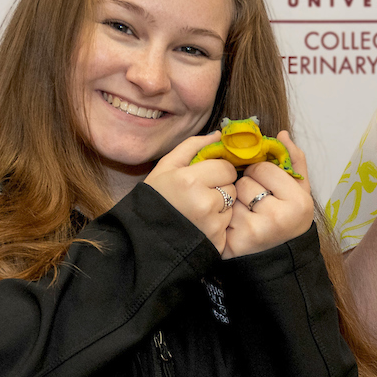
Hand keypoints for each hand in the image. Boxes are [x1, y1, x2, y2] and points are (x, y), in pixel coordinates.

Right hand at [142, 132, 240, 250]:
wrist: (145, 236)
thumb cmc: (155, 198)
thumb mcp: (166, 166)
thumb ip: (192, 146)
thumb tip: (218, 135)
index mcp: (190, 180)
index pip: (227, 168)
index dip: (217, 170)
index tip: (204, 177)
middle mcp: (204, 202)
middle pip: (232, 186)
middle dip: (220, 187)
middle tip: (199, 194)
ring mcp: (212, 224)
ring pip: (231, 205)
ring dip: (220, 205)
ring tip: (198, 210)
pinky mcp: (217, 241)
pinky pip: (228, 224)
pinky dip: (218, 223)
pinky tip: (201, 223)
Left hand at [218, 133, 316, 258]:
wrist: (282, 258)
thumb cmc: (290, 219)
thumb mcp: (301, 191)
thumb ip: (294, 161)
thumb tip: (282, 134)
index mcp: (297, 203)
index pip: (263, 167)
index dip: (261, 173)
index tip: (267, 184)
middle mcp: (277, 219)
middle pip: (245, 182)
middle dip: (248, 186)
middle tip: (257, 200)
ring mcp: (254, 232)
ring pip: (231, 197)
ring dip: (236, 200)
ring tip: (248, 211)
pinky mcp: (234, 244)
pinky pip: (221, 214)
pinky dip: (225, 216)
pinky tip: (236, 223)